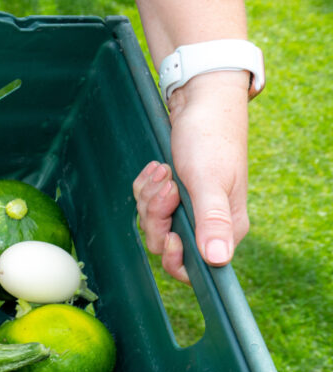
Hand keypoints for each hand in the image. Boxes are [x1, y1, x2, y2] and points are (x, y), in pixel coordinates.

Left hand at [133, 71, 249, 283]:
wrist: (201, 103)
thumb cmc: (210, 139)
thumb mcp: (210, 181)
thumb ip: (213, 221)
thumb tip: (218, 260)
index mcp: (226, 227)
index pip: (195, 268)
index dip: (175, 258)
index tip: (169, 234)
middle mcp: (207, 222)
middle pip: (164, 241)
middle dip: (157, 214)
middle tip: (167, 184)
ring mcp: (188, 207)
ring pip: (152, 221)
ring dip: (150, 195)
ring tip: (163, 169)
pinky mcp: (172, 193)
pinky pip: (146, 202)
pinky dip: (146, 185)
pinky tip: (157, 167)